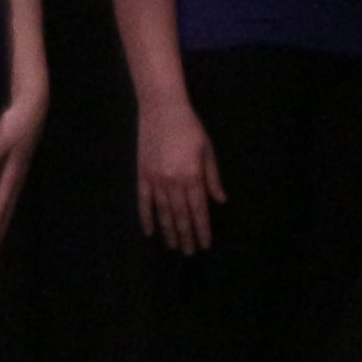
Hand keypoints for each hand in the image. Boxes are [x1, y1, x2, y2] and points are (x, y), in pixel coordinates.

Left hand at [0, 90, 45, 254]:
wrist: (33, 107)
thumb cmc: (17, 121)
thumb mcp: (2, 138)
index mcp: (13, 173)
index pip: (1, 205)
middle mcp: (17, 177)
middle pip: (6, 210)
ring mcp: (18, 173)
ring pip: (9, 204)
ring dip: (1, 222)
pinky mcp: (16, 168)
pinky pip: (8, 193)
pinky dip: (3, 206)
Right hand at [134, 104, 222, 255]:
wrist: (161, 109)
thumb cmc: (189, 127)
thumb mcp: (207, 150)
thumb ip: (212, 177)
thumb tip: (220, 200)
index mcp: (192, 176)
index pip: (199, 210)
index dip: (202, 229)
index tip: (205, 244)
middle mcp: (174, 182)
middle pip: (181, 215)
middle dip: (187, 235)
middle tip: (189, 252)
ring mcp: (156, 179)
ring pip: (163, 212)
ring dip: (169, 231)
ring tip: (174, 246)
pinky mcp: (142, 175)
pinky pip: (144, 202)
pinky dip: (146, 218)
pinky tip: (150, 232)